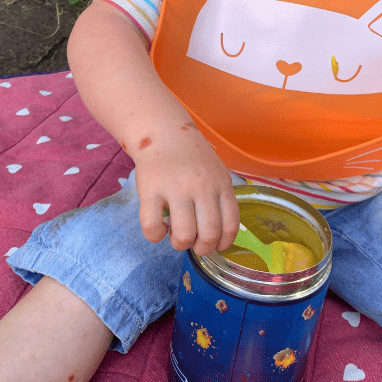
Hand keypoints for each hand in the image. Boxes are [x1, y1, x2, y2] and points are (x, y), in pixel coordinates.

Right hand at [133, 123, 239, 256]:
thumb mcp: (216, 173)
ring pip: (183, 235)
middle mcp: (201, 187)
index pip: (231, 225)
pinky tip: (158, 226)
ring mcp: (175, 189)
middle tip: (194, 243)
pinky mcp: (150, 191)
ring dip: (179, 244)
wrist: (164, 133)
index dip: (223, 243)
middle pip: (208, 234)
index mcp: (221, 184)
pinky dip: (155, 236)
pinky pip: (152, 228)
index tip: (215, 245)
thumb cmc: (192, 158)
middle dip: (202, 249)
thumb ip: (221, 199)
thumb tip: (219, 236)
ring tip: (175, 234)